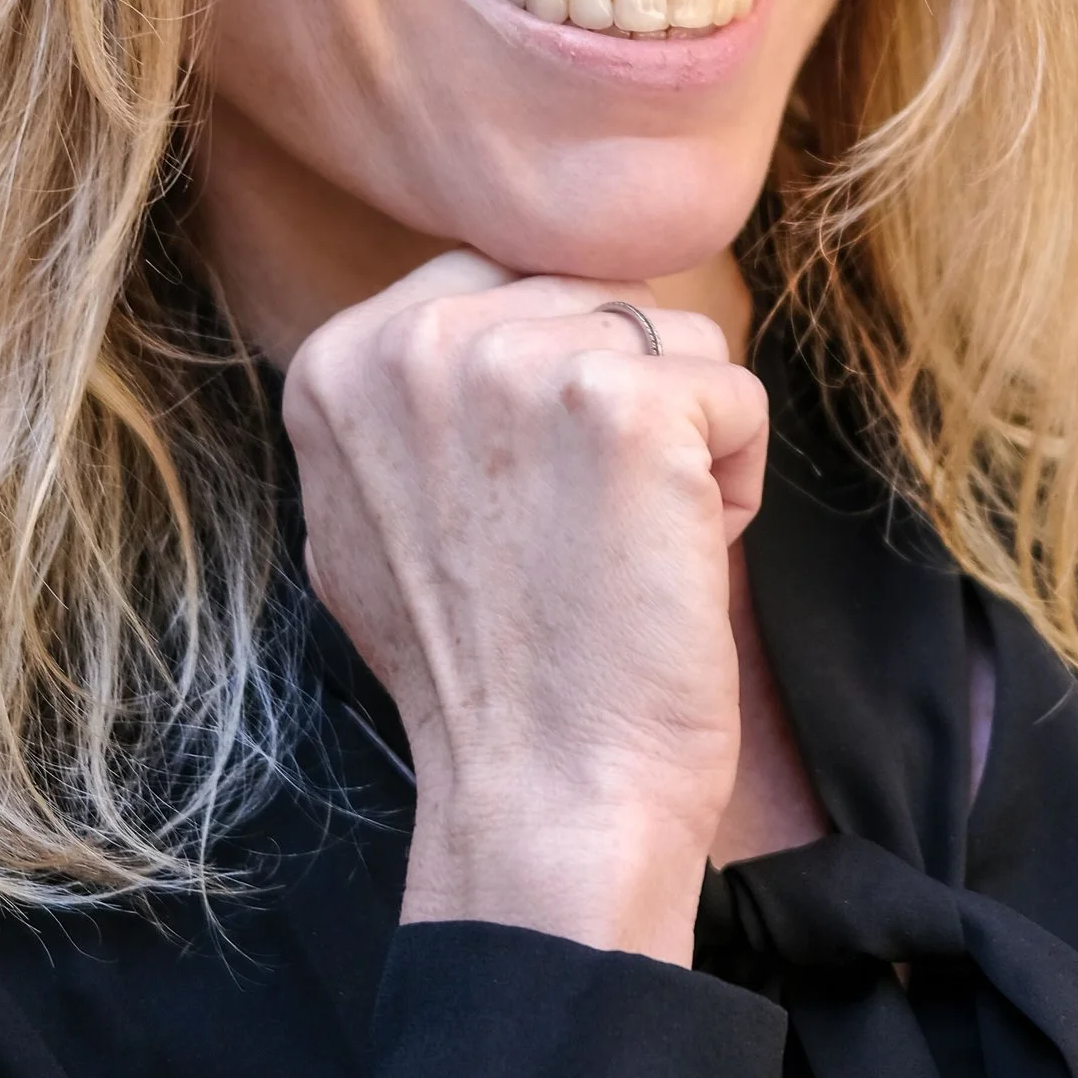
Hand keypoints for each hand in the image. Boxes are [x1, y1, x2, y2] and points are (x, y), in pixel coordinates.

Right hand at [283, 252, 767, 964]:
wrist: (544, 795)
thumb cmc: (481, 677)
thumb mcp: (372, 515)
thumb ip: (411, 402)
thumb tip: (484, 322)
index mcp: (340, 359)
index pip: (504, 282)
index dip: (553, 387)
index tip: (526, 503)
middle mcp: (414, 341)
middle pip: (595, 300)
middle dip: (618, 410)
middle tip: (576, 537)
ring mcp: (517, 362)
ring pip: (675, 341)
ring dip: (681, 447)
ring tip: (620, 551)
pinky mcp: (625, 401)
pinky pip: (737, 396)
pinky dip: (734, 485)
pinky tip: (668, 564)